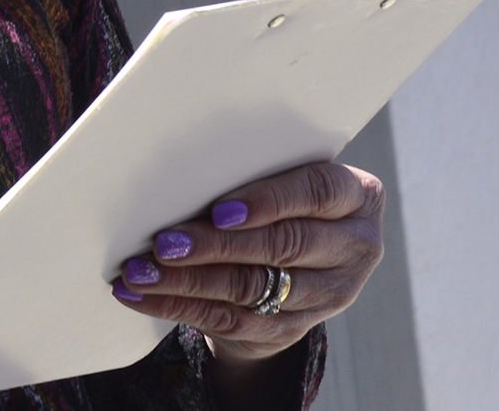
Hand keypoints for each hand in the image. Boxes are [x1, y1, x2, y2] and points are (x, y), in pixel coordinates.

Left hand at [112, 161, 383, 368]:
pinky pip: (232, 321)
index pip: (319, 192)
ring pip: (254, 288)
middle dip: (217, 246)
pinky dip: (180, 307)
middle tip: (165, 243)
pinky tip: (142, 297)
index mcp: (358, 197)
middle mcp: (354, 248)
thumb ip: (250, 171)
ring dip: (188, 281)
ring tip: (140, 271)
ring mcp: (330, 295)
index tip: (220, 210)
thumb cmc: (272, 196)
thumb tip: (179, 171)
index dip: (270, 201)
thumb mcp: (279, 175)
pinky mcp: (294, 329)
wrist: (292, 256)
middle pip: (283, 246)